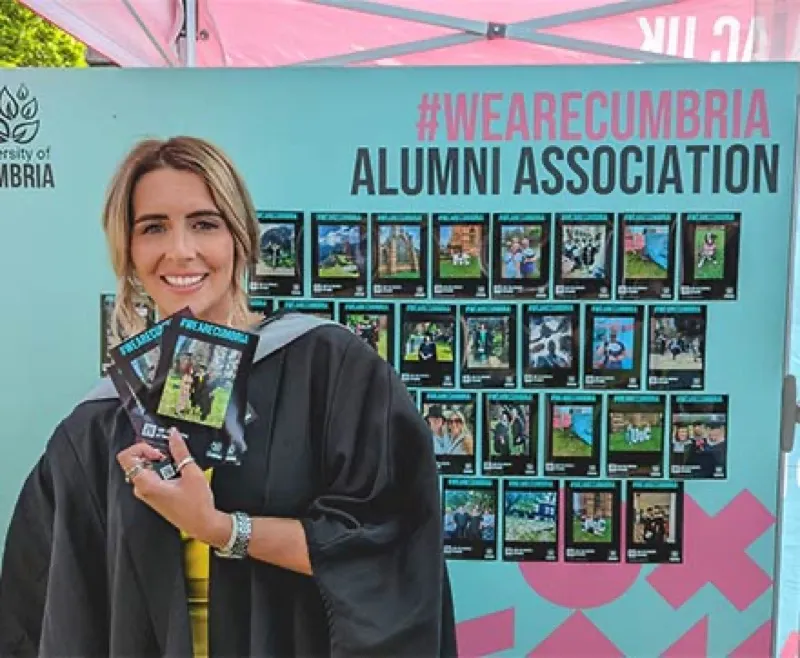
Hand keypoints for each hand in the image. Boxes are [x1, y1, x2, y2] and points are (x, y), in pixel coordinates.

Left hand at [116, 429, 230, 546]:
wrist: (202, 524)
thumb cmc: (197, 506)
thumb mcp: (191, 473)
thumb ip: (180, 451)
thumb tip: (173, 435)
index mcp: (146, 484)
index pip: (127, 457)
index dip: (141, 447)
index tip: (158, 450)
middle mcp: (142, 490)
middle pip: (135, 461)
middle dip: (151, 453)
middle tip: (168, 455)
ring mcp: (146, 493)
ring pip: (143, 468)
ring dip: (157, 461)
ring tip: (175, 465)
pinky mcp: (152, 495)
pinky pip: (149, 476)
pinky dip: (160, 469)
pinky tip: (175, 472)